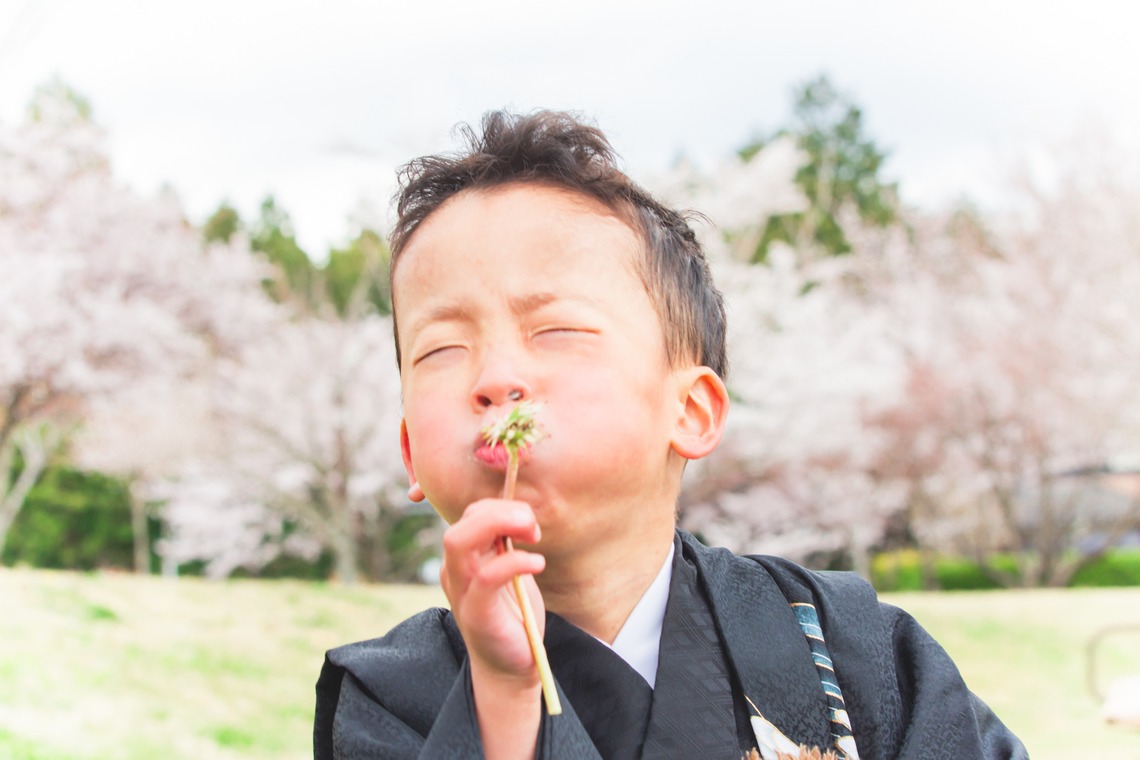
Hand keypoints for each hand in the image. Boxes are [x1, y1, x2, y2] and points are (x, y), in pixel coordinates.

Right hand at [439, 498, 545, 758]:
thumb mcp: (511, 570)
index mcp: (464, 558)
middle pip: (461, 523)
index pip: (472, 514)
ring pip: (459, 541)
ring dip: (500, 526)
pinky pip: (486, 576)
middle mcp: (455, 571)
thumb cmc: (513, 615)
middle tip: (533, 527)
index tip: (530, 522)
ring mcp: (461, 592)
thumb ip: (508, 543)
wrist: (510, 666)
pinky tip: (537, 565)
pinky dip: (515, 562)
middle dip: (500, 512)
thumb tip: (523, 514)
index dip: (501, 506)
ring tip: (533, 537)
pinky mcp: (476, 613)